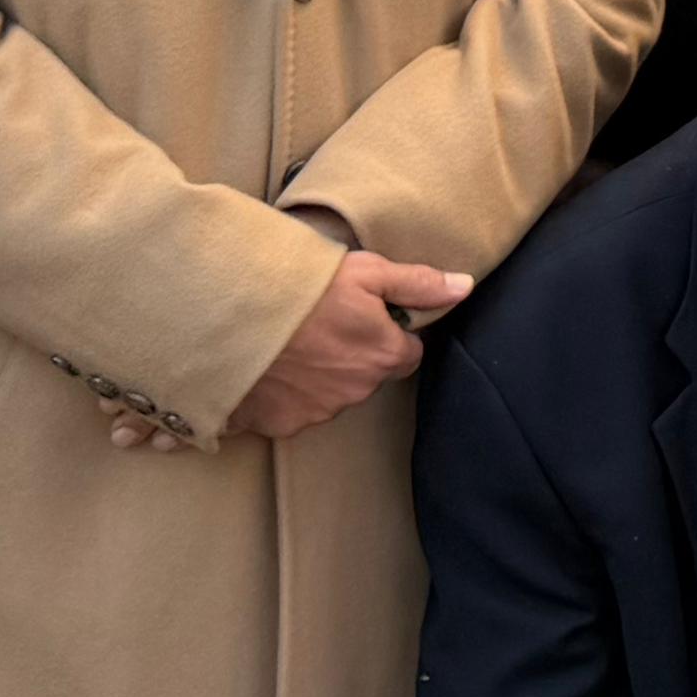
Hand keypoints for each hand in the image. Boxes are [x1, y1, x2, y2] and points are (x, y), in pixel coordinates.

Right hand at [224, 252, 469, 444]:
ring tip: (292, 344)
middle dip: (354, 355)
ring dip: (320, 376)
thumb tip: (465, 287)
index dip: (389, 333)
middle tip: (323, 325)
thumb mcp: (367, 272)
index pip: (406, 353)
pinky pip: (292, 411)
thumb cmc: (304, 288)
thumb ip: (418, 283)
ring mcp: (317, 412)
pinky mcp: (279, 424)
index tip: (365, 317)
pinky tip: (270, 367)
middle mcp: (357, 392)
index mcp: (384, 356)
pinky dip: (285, 394)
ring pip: (331, 394)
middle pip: (368, 375)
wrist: (231, 317)